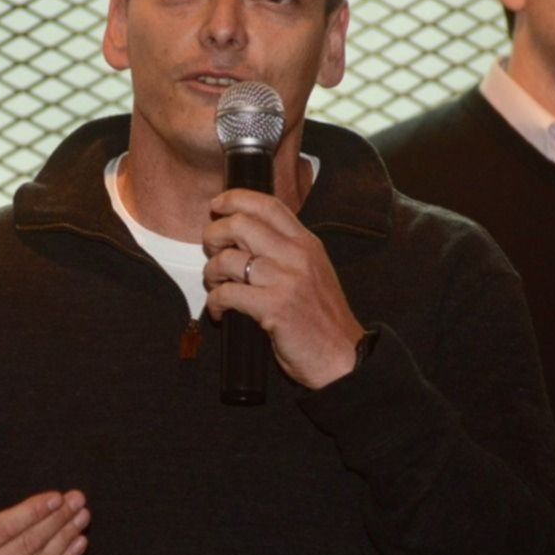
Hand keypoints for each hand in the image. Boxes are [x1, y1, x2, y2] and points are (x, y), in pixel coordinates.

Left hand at [202, 188, 364, 388]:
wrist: (344, 356)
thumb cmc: (322, 318)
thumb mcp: (312, 271)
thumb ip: (286, 251)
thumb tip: (244, 234)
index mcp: (306, 243)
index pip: (268, 205)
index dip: (236, 199)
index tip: (218, 205)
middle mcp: (297, 255)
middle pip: (241, 224)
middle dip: (214, 235)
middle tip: (211, 251)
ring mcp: (285, 280)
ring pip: (228, 259)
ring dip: (211, 272)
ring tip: (215, 286)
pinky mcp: (274, 307)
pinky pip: (227, 293)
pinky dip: (215, 302)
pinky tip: (220, 312)